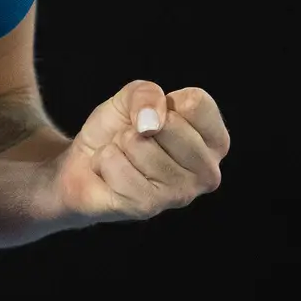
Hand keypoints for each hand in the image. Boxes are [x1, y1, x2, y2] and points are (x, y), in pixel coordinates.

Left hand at [50, 80, 228, 222]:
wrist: (85, 165)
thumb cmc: (119, 131)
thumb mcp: (133, 97)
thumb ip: (147, 94)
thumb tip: (150, 123)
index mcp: (214, 142)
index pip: (197, 103)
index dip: (164, 101)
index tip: (155, 117)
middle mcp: (207, 172)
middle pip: (170, 124)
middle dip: (138, 125)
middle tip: (135, 140)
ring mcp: (180, 194)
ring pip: (138, 143)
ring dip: (118, 145)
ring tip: (124, 158)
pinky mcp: (148, 206)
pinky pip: (114, 163)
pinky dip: (103, 160)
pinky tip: (112, 174)